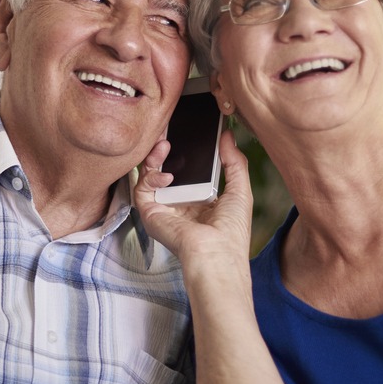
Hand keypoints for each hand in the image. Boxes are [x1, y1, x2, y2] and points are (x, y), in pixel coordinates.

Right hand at [134, 131, 254, 266]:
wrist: (216, 254)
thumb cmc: (231, 232)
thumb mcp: (240, 190)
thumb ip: (234, 162)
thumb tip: (228, 136)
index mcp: (200, 200)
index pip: (189, 169)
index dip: (186, 150)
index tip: (187, 131)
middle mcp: (180, 203)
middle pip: (167, 168)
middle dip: (165, 148)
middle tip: (167, 129)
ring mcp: (164, 208)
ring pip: (150, 174)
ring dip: (154, 156)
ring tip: (164, 143)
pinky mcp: (150, 213)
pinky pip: (142, 188)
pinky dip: (150, 176)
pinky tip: (166, 175)